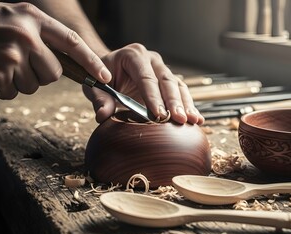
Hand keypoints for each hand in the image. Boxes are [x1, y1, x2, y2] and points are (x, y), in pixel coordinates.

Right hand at [0, 2, 110, 98]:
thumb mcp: (8, 15)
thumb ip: (36, 32)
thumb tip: (63, 57)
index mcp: (30, 18)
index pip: (71, 41)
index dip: (91, 61)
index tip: (104, 76)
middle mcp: (25, 36)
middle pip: (54, 73)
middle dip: (39, 73)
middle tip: (15, 61)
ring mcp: (12, 57)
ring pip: (34, 85)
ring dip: (17, 80)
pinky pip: (13, 93)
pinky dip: (1, 87)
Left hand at [82, 43, 203, 124]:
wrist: (108, 69)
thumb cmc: (100, 76)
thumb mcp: (94, 86)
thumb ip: (99, 100)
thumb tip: (102, 116)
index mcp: (133, 55)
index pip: (145, 77)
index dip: (153, 97)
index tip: (159, 115)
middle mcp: (151, 59)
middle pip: (166, 80)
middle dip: (174, 102)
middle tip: (180, 120)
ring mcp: (162, 67)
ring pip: (178, 85)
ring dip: (186, 104)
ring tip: (193, 121)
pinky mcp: (168, 79)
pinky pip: (181, 91)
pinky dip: (188, 105)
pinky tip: (196, 119)